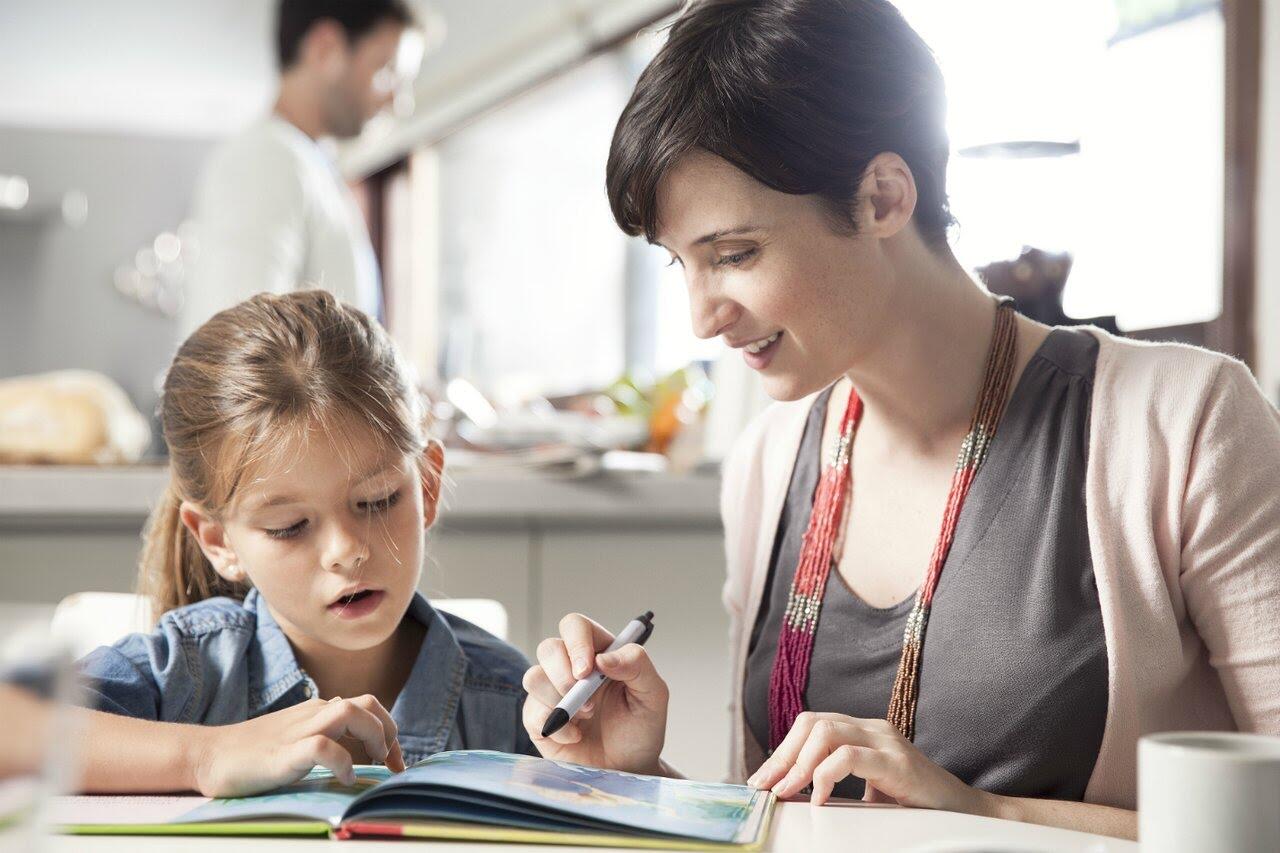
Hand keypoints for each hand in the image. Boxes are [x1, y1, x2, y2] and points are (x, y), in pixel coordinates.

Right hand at [192, 695, 405, 796]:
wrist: (207, 756)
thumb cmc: (252, 754)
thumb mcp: (296, 739)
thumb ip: (325, 737)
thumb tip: (359, 751)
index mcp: (318, 711)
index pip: (368, 705)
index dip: (390, 730)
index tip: (396, 762)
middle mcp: (312, 714)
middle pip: (368, 702)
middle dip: (389, 731)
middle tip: (391, 764)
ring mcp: (298, 731)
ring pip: (350, 711)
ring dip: (373, 736)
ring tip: (373, 764)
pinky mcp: (284, 753)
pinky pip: (323, 747)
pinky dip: (342, 761)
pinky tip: (344, 779)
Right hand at [522, 613, 668, 774]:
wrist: (630, 769)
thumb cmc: (641, 729)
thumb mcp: (654, 695)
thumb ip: (637, 666)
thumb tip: (604, 659)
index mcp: (598, 652)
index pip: (575, 626)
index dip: (577, 641)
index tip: (589, 669)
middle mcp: (571, 668)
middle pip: (548, 648)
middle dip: (564, 674)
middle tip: (589, 701)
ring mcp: (552, 693)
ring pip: (533, 677)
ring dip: (559, 699)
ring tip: (587, 717)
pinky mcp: (540, 720)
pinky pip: (532, 712)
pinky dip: (557, 726)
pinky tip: (576, 736)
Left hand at [747, 712, 989, 813]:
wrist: (964, 812)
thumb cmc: (915, 803)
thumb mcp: (868, 790)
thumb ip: (837, 784)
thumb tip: (792, 794)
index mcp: (862, 730)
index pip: (810, 725)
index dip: (782, 751)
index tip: (761, 780)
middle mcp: (871, 727)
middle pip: (811, 722)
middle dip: (782, 755)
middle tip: (765, 787)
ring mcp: (885, 740)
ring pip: (825, 732)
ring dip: (798, 764)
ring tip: (788, 792)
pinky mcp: (897, 762)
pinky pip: (849, 756)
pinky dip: (825, 776)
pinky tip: (819, 799)